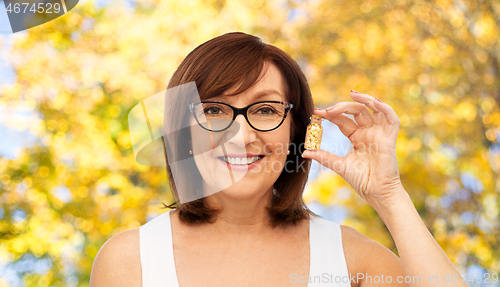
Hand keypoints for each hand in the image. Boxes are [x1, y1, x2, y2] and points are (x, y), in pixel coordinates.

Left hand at [303, 90, 404, 204]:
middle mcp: (368, 132)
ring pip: (374, 109)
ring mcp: (379, 133)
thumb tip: (305, 152)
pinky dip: (384, 107)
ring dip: (365, 99)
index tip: (316, 112)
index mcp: (357, 136)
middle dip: (342, 107)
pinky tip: (374, 102)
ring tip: (352, 93)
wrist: (376, 193)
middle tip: (328, 110)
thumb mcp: (339, 165)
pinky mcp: (389, 138)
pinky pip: (392, 118)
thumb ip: (324, 156)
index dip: (331, 115)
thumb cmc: (361, 180)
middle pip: (356, 111)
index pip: (343, 120)